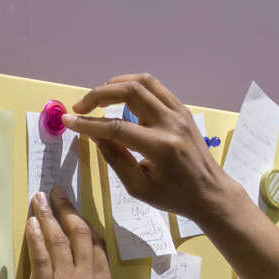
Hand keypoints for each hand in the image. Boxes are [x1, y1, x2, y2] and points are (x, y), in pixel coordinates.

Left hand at [25, 187, 118, 278]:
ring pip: (58, 238)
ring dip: (47, 215)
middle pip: (78, 232)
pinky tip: (31, 223)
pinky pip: (42, 255)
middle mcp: (88, 275)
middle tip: (55, 192)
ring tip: (39, 198)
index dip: (83, 224)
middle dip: (66, 209)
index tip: (75, 213)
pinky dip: (36, 236)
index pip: (95, 244)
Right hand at [62, 73, 238, 222]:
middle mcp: (171, 123)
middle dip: (99, 95)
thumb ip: (116, 159)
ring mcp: (179, 113)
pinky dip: (133, 87)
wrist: (210, 192)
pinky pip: (155, 87)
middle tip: (80, 107)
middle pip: (130, 92)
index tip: (68, 121)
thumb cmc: (175, 196)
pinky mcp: (182, 110)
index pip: (117, 127)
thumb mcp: (140, 188)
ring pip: (143, 82)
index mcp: (161, 147)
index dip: (89, 123)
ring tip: (98, 99)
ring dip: (115, 85)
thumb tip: (95, 136)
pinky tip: (120, 97)